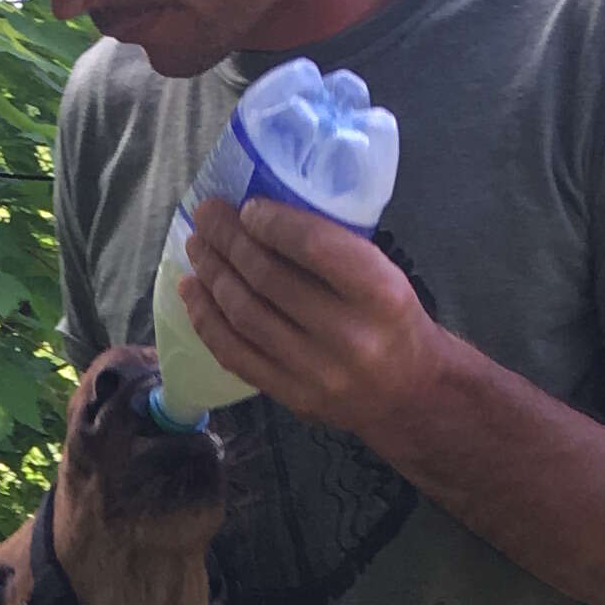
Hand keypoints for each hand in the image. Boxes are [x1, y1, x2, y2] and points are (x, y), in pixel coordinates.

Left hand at [173, 193, 438, 450]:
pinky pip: (236, 354)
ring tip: (197, 248)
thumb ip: (334, 251)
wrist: (411, 394)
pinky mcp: (292, 397)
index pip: (314, 247)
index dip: (272, 222)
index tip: (248, 207)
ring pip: (246, 315)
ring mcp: (317, 372)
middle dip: (229, 240)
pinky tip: (193, 292)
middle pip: (269, 279)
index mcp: (380, 293)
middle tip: (207, 215)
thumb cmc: (393, 319)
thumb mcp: (385, 275)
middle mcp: (349, 335)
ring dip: (213, 275)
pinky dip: (207, 320)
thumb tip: (262, 215)